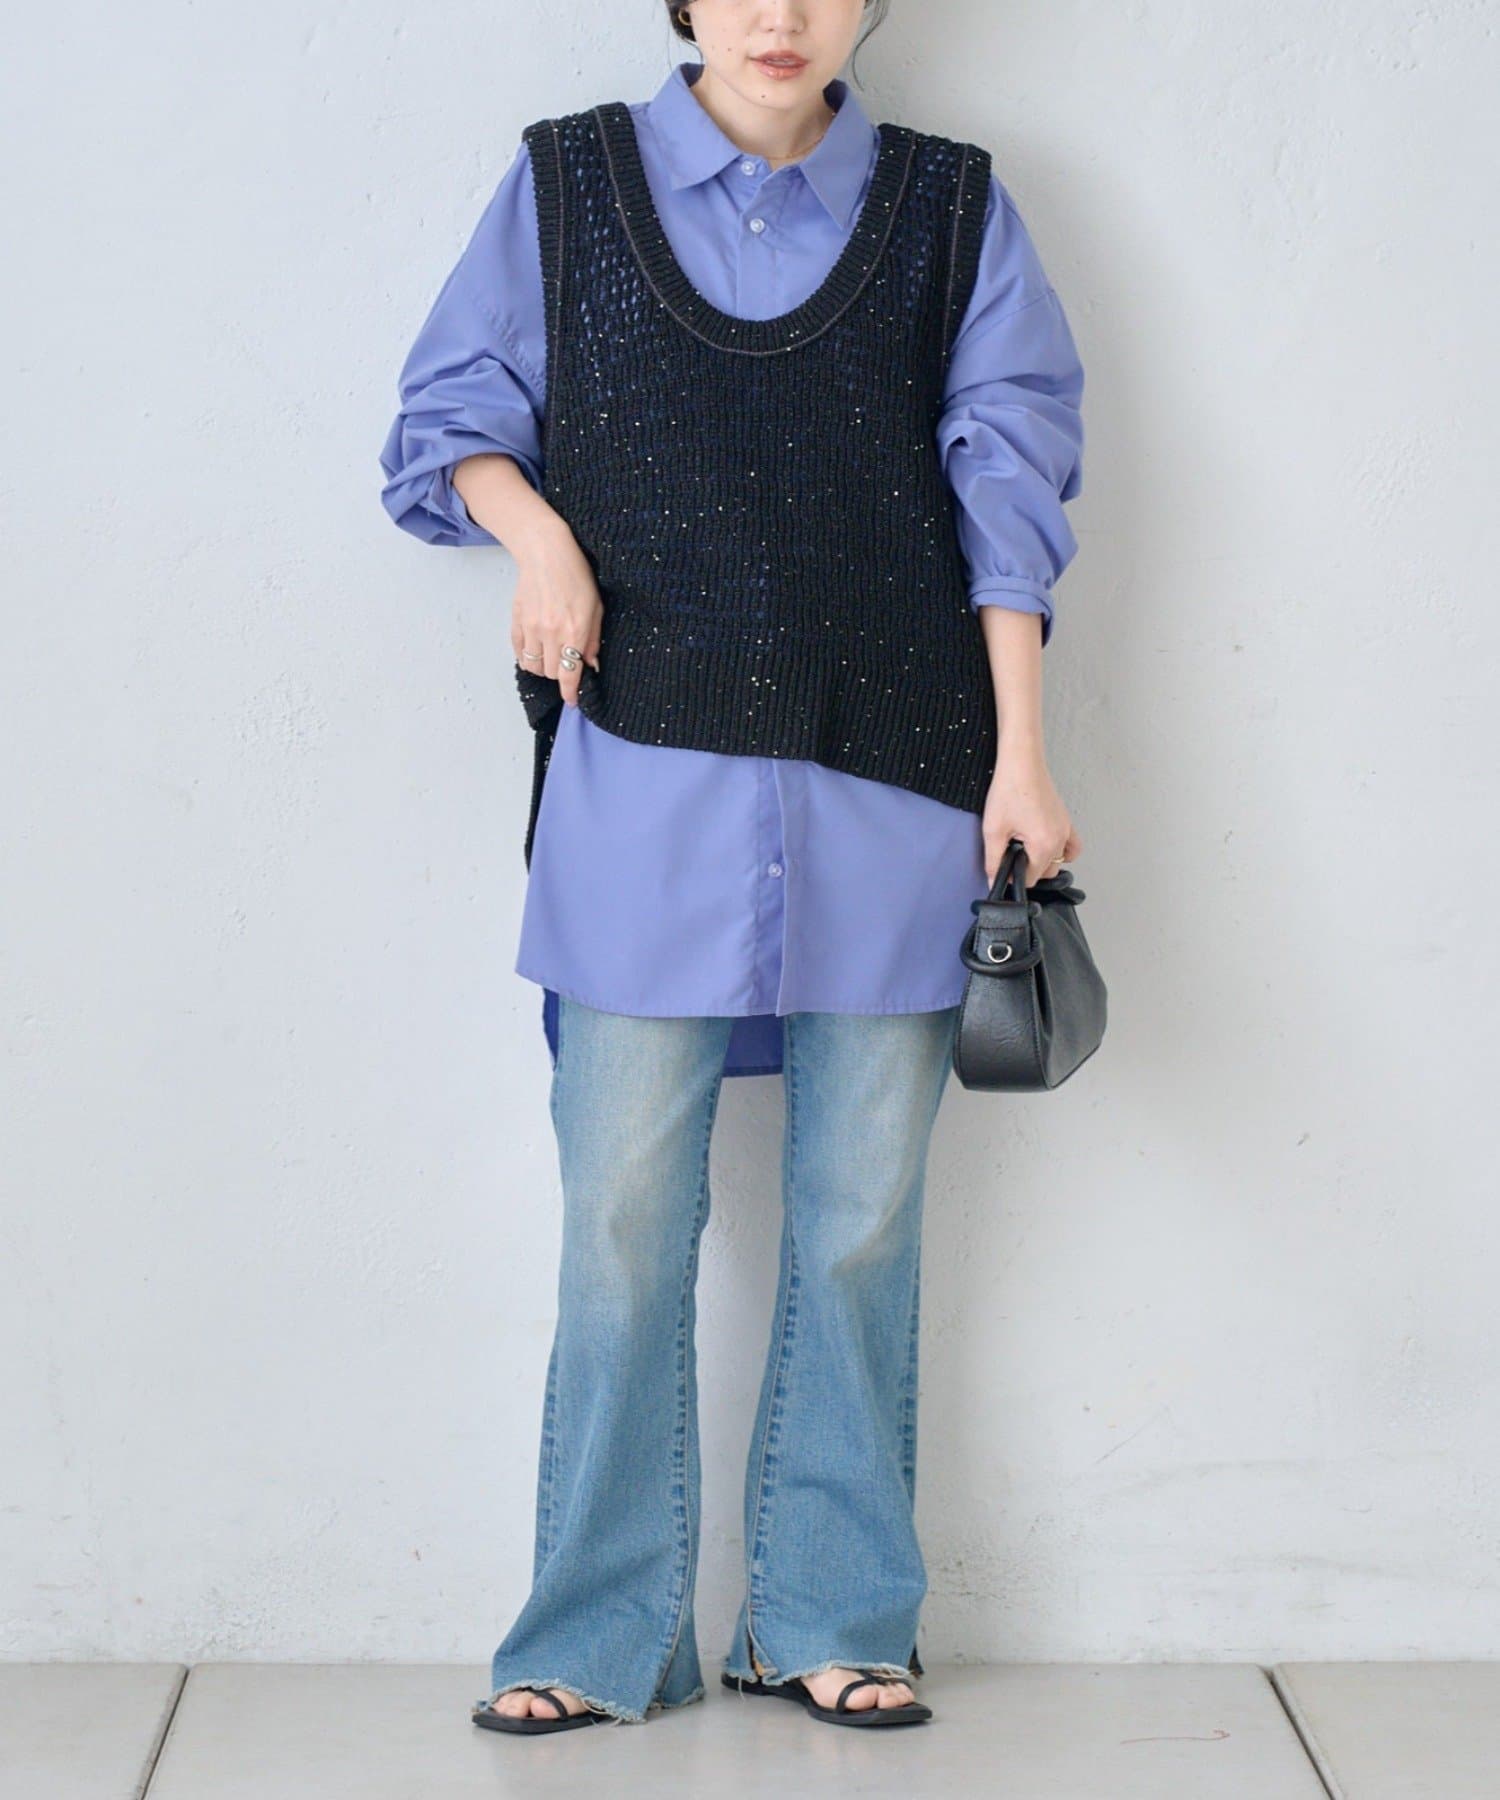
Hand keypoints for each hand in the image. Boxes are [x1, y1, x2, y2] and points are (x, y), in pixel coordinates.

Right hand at [511, 520, 602, 706]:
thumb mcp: (596, 607)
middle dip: (561, 673)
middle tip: (566, 662)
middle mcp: (551, 633)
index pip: (569, 674)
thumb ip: (593, 639)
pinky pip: (519, 652)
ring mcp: (531, 628)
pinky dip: (527, 657)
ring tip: (551, 656)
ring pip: (534, 667)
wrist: (546, 552)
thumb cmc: (576, 576)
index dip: (570, 692)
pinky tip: (536, 650)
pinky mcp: (517, 621)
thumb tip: (591, 665)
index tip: (572, 701)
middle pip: (552, 673)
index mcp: (574, 631)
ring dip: (544, 667)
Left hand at [981, 742, 1079, 888]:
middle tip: (1009, 853)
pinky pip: (1071, 847)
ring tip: (1023, 848)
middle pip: (1045, 872)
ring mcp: (1066, 829)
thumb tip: (994, 880)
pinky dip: (1061, 851)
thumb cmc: (1009, 789)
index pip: (1030, 879)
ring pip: (1058, 861)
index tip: (1002, 866)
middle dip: (1027, 869)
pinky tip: (1044, 846)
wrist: (1021, 763)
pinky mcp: (1066, 820)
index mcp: (1044, 845)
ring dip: (1042, 861)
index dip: (1013, 877)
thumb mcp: (994, 829)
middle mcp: (1060, 839)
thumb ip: (993, 860)